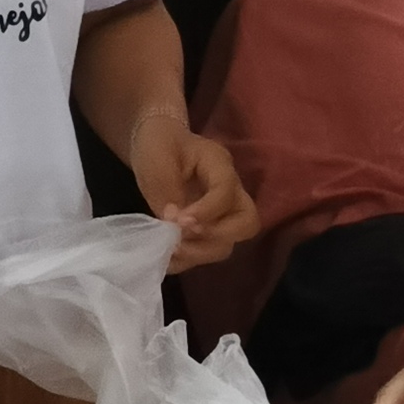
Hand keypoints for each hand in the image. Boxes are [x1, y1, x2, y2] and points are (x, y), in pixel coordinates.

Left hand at [125, 112, 257, 275]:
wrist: (156, 144)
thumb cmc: (158, 145)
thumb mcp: (156, 159)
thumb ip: (166, 189)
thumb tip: (174, 223)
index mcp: (219, 164)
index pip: (227, 191)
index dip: (207, 212)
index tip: (178, 221)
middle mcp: (230, 191)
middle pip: (247, 222)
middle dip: (217, 237)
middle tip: (182, 238)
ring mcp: (222, 212)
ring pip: (230, 242)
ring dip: (201, 252)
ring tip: (171, 249)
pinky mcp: (208, 228)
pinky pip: (208, 251)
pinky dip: (189, 259)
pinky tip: (168, 257)